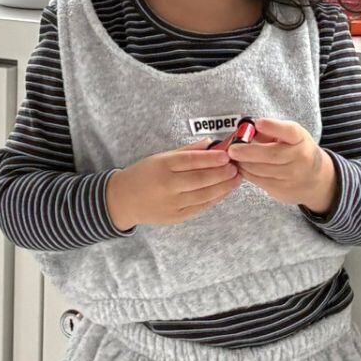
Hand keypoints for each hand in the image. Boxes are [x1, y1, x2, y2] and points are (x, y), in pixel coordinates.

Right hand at [106, 141, 240, 230]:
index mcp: (162, 166)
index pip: (191, 161)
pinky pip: (200, 207)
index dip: (211, 159)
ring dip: (223, 187)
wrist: (123, 200)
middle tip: (237, 167)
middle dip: (222, 173)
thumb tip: (211, 143)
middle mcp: (167, 185)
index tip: (227, 156)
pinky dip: (215, 199)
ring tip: (236, 178)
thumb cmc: (144, 174)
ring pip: (204, 195)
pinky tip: (224, 191)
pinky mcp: (176, 217)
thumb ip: (187, 151)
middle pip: (201, 179)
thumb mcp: (161, 157)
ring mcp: (172, 203)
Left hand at [225, 117, 337, 215]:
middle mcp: (299, 157)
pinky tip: (240, 167)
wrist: (315, 179)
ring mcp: (292, 176)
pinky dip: (247, 173)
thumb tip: (245, 131)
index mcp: (300, 139)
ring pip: (262, 170)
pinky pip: (259, 181)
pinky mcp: (282, 189)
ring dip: (244, 163)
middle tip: (232, 150)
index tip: (258, 123)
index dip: (273, 127)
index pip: (289, 132)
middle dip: (248, 152)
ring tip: (233, 157)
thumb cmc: (296, 150)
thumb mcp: (289, 136)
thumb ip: (270, 132)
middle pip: (272, 154)